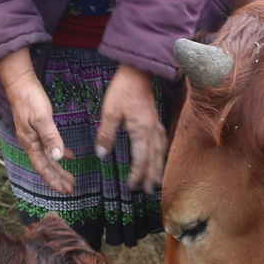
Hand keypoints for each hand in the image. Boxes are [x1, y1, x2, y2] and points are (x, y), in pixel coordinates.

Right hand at [0, 50, 73, 193]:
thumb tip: (58, 157)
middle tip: (71, 188)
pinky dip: (57, 152)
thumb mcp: (42, 117)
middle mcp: (30, 143)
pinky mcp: (35, 129)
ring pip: (47, 157)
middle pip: (45, 166)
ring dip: (58, 168)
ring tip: (70, 177)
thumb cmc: (30, 99)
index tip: (65, 191)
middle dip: (58, 178)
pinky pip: (47, 147)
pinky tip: (66, 155)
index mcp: (30, 143)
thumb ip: (50, 137)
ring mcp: (32, 136)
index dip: (54, 180)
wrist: (20, 83)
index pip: (43, 168)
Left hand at [96, 63, 166, 192]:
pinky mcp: (154, 119)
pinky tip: (160, 154)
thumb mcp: (110, 112)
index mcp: (142, 131)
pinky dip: (161, 152)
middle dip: (151, 176)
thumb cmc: (123, 90)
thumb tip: (102, 154)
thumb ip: (106, 134)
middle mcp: (152, 131)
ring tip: (157, 180)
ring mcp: (155, 125)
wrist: (137, 72)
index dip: (137, 174)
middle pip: (154, 159)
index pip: (140, 159)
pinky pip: (161, 141)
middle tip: (148, 191)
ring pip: (160, 151)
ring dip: (158, 167)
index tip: (132, 186)